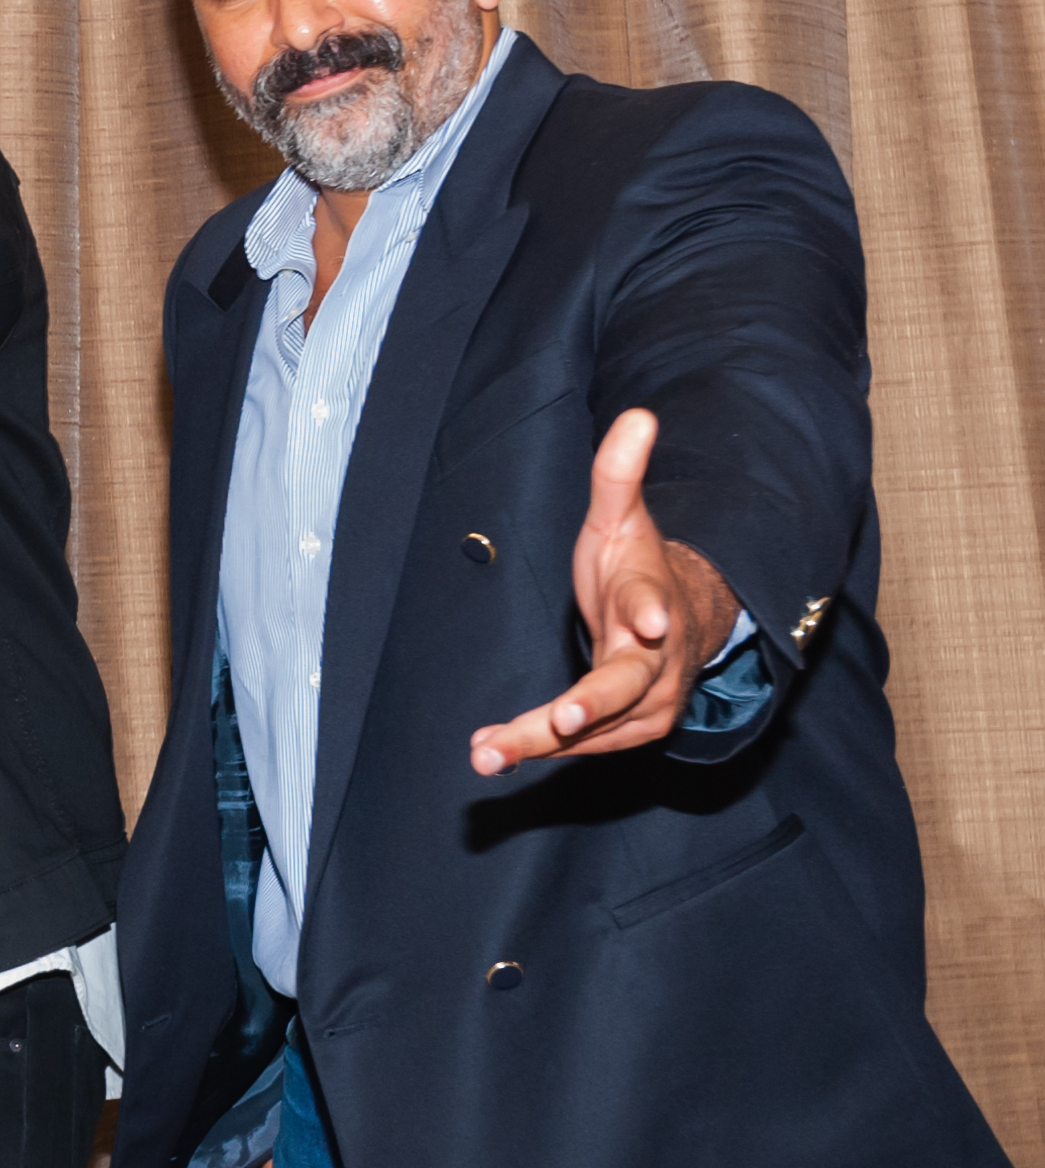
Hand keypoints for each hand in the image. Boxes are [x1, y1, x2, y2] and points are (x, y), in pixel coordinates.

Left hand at [467, 408, 741, 774]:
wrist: (680, 623)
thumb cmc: (637, 567)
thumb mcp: (622, 519)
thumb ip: (619, 474)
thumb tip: (637, 415)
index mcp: (653, 602)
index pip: (656, 605)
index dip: (652, 613)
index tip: (649, 622)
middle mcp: (658, 661)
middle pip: (625, 685)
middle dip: (591, 704)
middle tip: (561, 719)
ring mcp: (647, 703)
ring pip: (595, 726)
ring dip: (541, 741)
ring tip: (487, 752)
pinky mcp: (627, 730)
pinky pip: (580, 743)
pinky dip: (537, 749)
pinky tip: (490, 753)